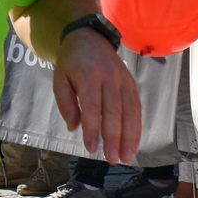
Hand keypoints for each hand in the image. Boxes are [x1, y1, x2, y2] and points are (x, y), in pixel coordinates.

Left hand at [52, 33, 139, 164]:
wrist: (90, 38)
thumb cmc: (71, 63)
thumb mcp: (60, 79)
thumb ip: (66, 104)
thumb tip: (74, 128)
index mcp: (88, 75)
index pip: (93, 106)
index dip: (93, 129)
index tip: (92, 149)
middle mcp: (109, 77)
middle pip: (114, 111)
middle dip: (114, 137)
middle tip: (112, 159)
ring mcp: (123, 79)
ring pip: (129, 110)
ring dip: (130, 136)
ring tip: (127, 157)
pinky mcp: (131, 82)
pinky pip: (137, 106)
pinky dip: (137, 126)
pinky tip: (135, 143)